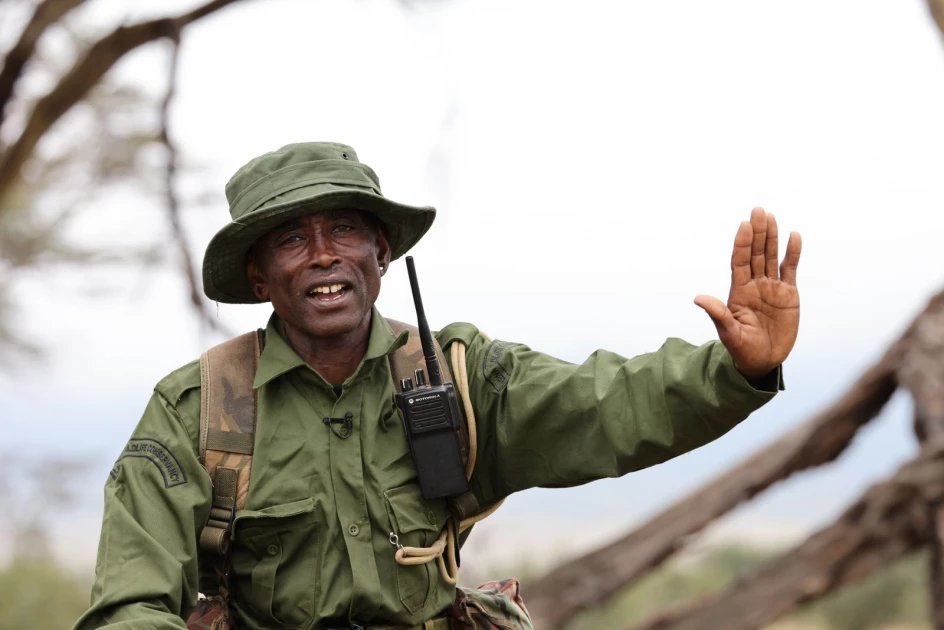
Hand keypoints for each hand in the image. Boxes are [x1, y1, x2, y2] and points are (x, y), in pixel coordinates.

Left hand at [694, 207, 800, 378]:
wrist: (763, 361)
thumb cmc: (742, 349)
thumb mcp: (729, 333)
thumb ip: (718, 314)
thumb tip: (698, 298)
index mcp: (738, 292)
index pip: (739, 262)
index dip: (741, 244)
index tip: (744, 225)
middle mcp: (754, 285)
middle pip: (755, 253)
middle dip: (757, 233)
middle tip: (758, 210)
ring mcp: (771, 287)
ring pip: (771, 257)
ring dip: (772, 237)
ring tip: (771, 216)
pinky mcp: (788, 294)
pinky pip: (790, 269)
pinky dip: (792, 253)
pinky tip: (794, 236)